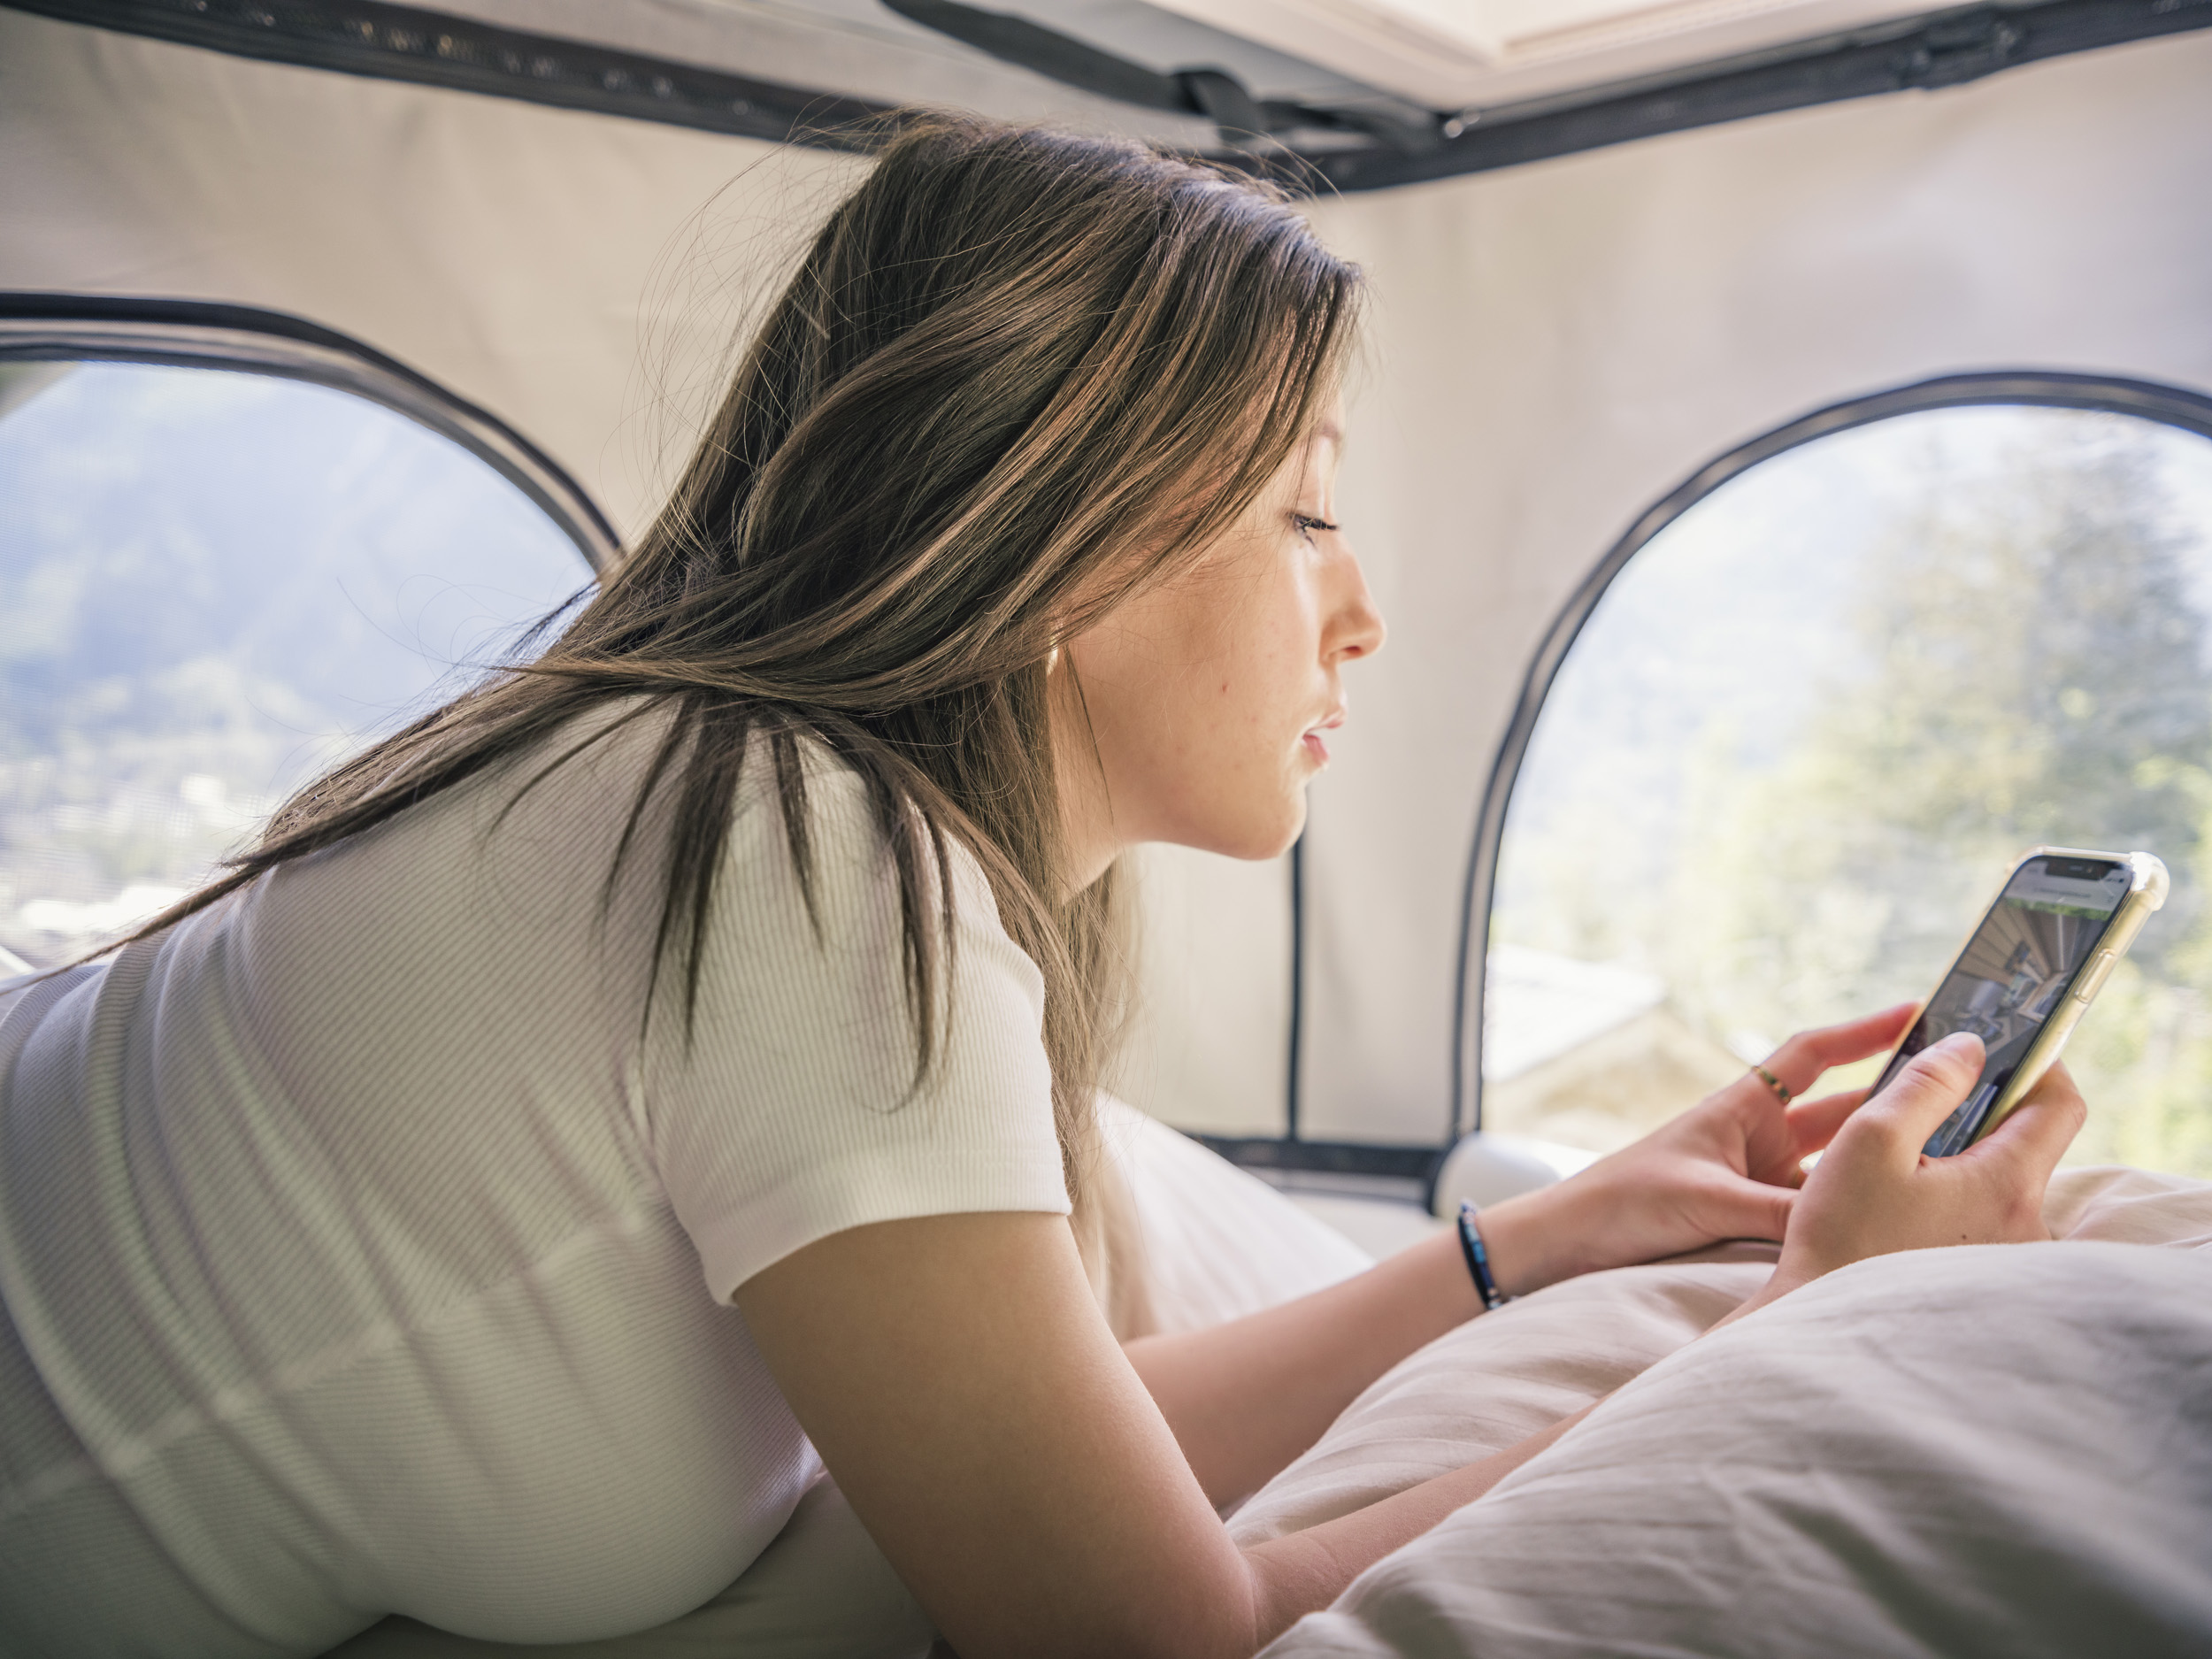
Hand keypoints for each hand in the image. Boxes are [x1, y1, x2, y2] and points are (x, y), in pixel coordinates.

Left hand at [1482, 1003, 1916, 1293]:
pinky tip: (1895, 1220)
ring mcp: (1759, 1179)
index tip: (1918, 1012)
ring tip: (1950, 1161)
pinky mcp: (1754, 1220)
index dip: (1863, 1033)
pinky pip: (1816, 1211)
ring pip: (1837, 1166)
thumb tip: (1850, 1225)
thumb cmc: (1624, 1201)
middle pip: (1842, 1113)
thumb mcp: (1709, 1200)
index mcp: (1740, 1108)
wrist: (1571, 1243)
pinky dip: (1850, 1213)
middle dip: (1895, 1103)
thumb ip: (1779, 1214)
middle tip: (1966, 1095)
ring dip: (1880, 1165)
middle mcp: (1757, 1138)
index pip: (1814, 1056)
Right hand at [1764, 1032, 2084, 1298]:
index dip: (2035, 1064)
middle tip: (1929, 1097)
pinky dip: (1955, 1192)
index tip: (1998, 1049)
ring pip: (2003, 1179)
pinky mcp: (1987, 1276)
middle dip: (1983, 1109)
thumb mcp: (1871, 1138)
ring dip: (1963, 1153)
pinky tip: (1903, 1200)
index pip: (2060, 1103)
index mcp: (2007, 1184)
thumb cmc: (1843, 1237)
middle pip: (2028, 1140)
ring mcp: (2012, 1256)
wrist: (1827, 1330)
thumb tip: (1970, 1049)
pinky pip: (1987, 1215)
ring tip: (1902, 1155)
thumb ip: (1926, 1083)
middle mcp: (2026, 1224)